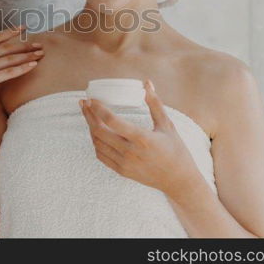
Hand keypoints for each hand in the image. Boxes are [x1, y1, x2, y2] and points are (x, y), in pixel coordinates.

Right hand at [0, 24, 43, 116]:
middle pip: (7, 47)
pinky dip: (22, 68)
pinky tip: (33, 66)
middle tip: (39, 43)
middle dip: (25, 44)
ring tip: (40, 54)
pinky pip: (9, 72)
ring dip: (27, 55)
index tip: (23, 28)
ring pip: (10, 58)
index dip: (11, 32)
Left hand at [79, 79, 200, 197]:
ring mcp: (124, 164)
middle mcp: (130, 152)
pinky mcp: (122, 171)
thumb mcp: (167, 125)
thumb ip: (155, 103)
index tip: (91, 99)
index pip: (112, 121)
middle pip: (99, 131)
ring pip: (97, 143)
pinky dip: (96, 142)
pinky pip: (101, 155)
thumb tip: (147, 82)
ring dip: (90, 128)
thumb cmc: (176, 150)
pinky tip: (96, 132)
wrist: (179, 181)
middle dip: (88, 115)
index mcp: (142, 139)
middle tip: (84, 103)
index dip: (98, 108)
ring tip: (89, 114)